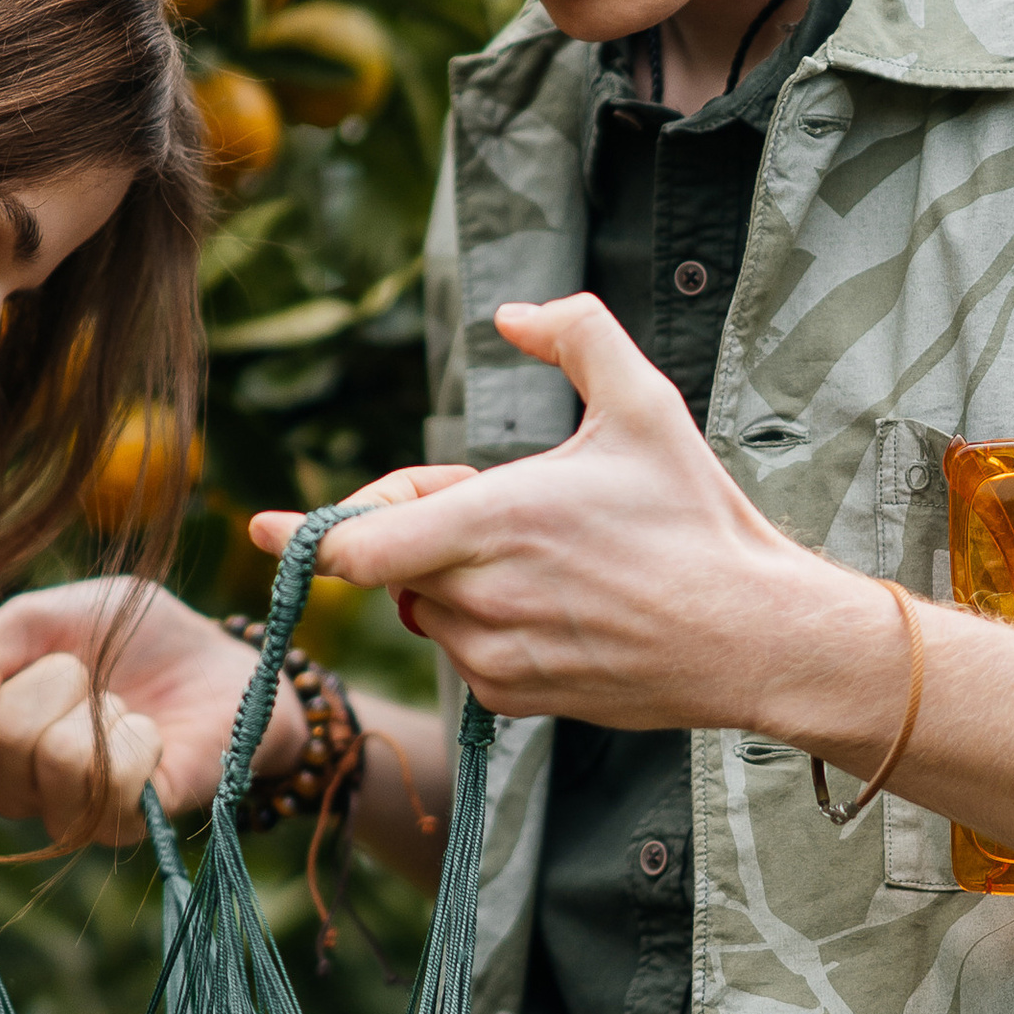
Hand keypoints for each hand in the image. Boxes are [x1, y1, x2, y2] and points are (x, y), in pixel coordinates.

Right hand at [0, 582, 307, 840]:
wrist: (220, 655)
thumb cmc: (130, 636)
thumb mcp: (44, 617)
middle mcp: (22, 788)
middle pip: (6, 739)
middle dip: (56, 682)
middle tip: (89, 675)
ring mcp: (73, 815)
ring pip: (59, 759)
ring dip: (102, 710)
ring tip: (123, 706)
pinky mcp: (130, 827)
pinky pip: (115, 782)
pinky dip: (140, 738)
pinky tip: (152, 736)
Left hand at [251, 298, 830, 732]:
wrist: (752, 636)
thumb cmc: (696, 519)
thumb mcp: (644, 404)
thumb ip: (576, 334)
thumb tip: (514, 313)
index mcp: (493, 523)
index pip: (357, 547)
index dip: (304, 535)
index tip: (261, 525)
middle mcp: (480, 597)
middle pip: (392, 568)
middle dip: (418, 525)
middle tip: (491, 503)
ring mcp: (494, 658)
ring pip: (429, 609)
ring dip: (456, 578)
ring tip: (549, 559)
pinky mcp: (515, 700)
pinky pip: (466, 654)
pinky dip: (487, 625)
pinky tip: (560, 607)